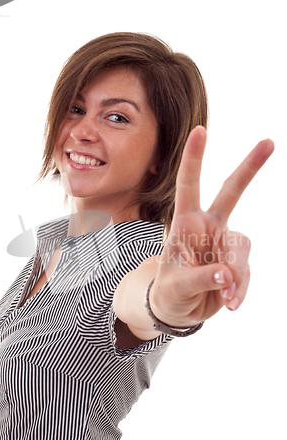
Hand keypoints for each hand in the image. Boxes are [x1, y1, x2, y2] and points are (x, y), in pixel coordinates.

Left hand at [150, 126, 273, 327]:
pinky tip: (232, 302)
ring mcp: (224, 242)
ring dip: (237, 274)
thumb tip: (226, 275)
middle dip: (249, 168)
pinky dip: (241, 287)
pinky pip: (247, 270)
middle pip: (231, 193)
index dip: (194, 159)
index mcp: (185, 223)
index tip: (200, 130)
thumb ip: (200, 279)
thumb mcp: (176, 287)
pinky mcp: (237, 261)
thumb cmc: (169, 292)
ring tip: (226, 297)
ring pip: (241, 246)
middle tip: (269, 142)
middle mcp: (207, 226)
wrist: (179, 309)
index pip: (188, 186)